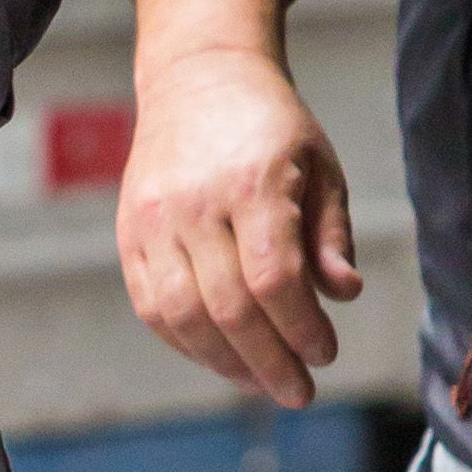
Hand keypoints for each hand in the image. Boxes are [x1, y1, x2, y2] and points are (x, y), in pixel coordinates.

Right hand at [116, 46, 361, 406]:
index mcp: (252, 183)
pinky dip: (187, 343)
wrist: (197, 79)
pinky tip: (221, 357)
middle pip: (229, 308)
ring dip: (225, 363)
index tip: (326, 353)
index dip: (301, 328)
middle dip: (269, 361)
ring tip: (261, 382)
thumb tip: (342, 295)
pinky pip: (152, 307)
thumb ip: (331, 234)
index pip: (274, 279)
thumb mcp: (320, 167)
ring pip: (183, 316)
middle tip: (299, 391)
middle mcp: (195, 204)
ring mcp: (153, 221)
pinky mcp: (129, 235)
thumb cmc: (271, 128)